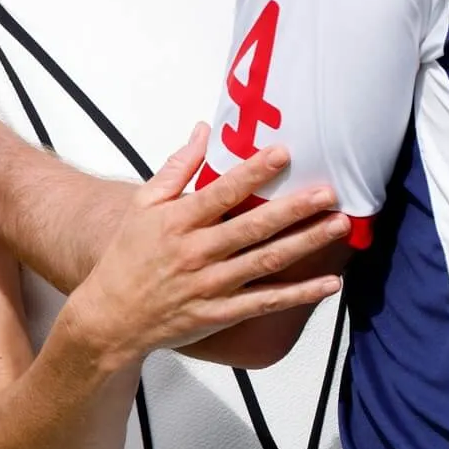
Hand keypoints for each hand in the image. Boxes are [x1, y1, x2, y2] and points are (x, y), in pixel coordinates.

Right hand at [66, 123, 349, 366]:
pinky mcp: (221, 314)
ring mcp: (212, 286)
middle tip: (327, 192)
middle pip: (253, 227)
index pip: (222, 191)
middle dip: (294, 209)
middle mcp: (198, 253)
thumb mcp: (144, 204)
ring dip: (306, 244)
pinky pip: (266, 303)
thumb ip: (177, 167)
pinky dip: (299, 294)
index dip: (254, 172)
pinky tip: (328, 283)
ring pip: (267, 262)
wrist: (110, 319)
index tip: (283, 153)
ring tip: (338, 225)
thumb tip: (203, 130)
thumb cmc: (128, 256)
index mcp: (178, 221)